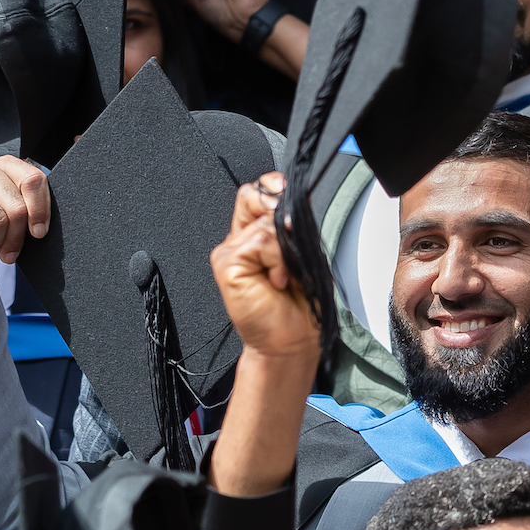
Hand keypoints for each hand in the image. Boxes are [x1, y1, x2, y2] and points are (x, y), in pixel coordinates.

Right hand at [209, 175, 318, 364]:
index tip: (293, 204)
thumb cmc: (299, 304)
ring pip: (264, 223)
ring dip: (285, 249)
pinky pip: (260, 242)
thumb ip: (293, 227)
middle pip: (254, 196)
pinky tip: (277, 281)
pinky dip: (278, 260)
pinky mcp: (226, 264)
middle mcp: (239, 240)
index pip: (259, 192)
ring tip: (286, 275)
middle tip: (290, 245)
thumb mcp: (303, 255)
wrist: (290, 341)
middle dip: (280, 215)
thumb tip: (292, 205)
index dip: (275, 189)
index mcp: (255, 235)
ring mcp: (229, 251)